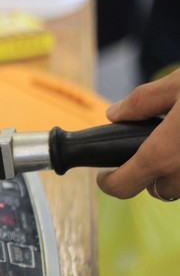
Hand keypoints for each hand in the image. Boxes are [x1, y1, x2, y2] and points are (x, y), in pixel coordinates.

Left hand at [97, 69, 179, 200]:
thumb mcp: (178, 85)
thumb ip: (143, 101)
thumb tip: (116, 113)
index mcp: (165, 154)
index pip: (123, 186)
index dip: (108, 183)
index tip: (103, 175)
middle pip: (157, 191)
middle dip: (146, 177)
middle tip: (142, 155)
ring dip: (172, 174)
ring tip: (171, 147)